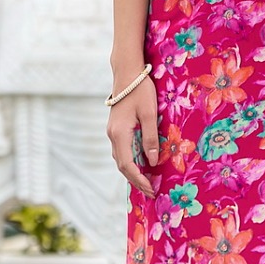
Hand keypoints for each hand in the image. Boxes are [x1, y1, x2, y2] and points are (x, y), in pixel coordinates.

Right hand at [106, 73, 159, 196]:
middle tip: (151, 191)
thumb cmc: (141, 90)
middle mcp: (112, 135)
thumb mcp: (150, 113)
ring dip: (132, 172)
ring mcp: (112, 131)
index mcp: (119, 133)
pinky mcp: (116, 127)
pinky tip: (141, 165)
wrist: (127, 72)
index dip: (139, 179)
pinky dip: (130, 161)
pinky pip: (122, 150)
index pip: (128, 165)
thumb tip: (152, 161)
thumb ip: (150, 138)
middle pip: (122, 165)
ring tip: (146, 182)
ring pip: (120, 158)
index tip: (151, 189)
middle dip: (136, 180)